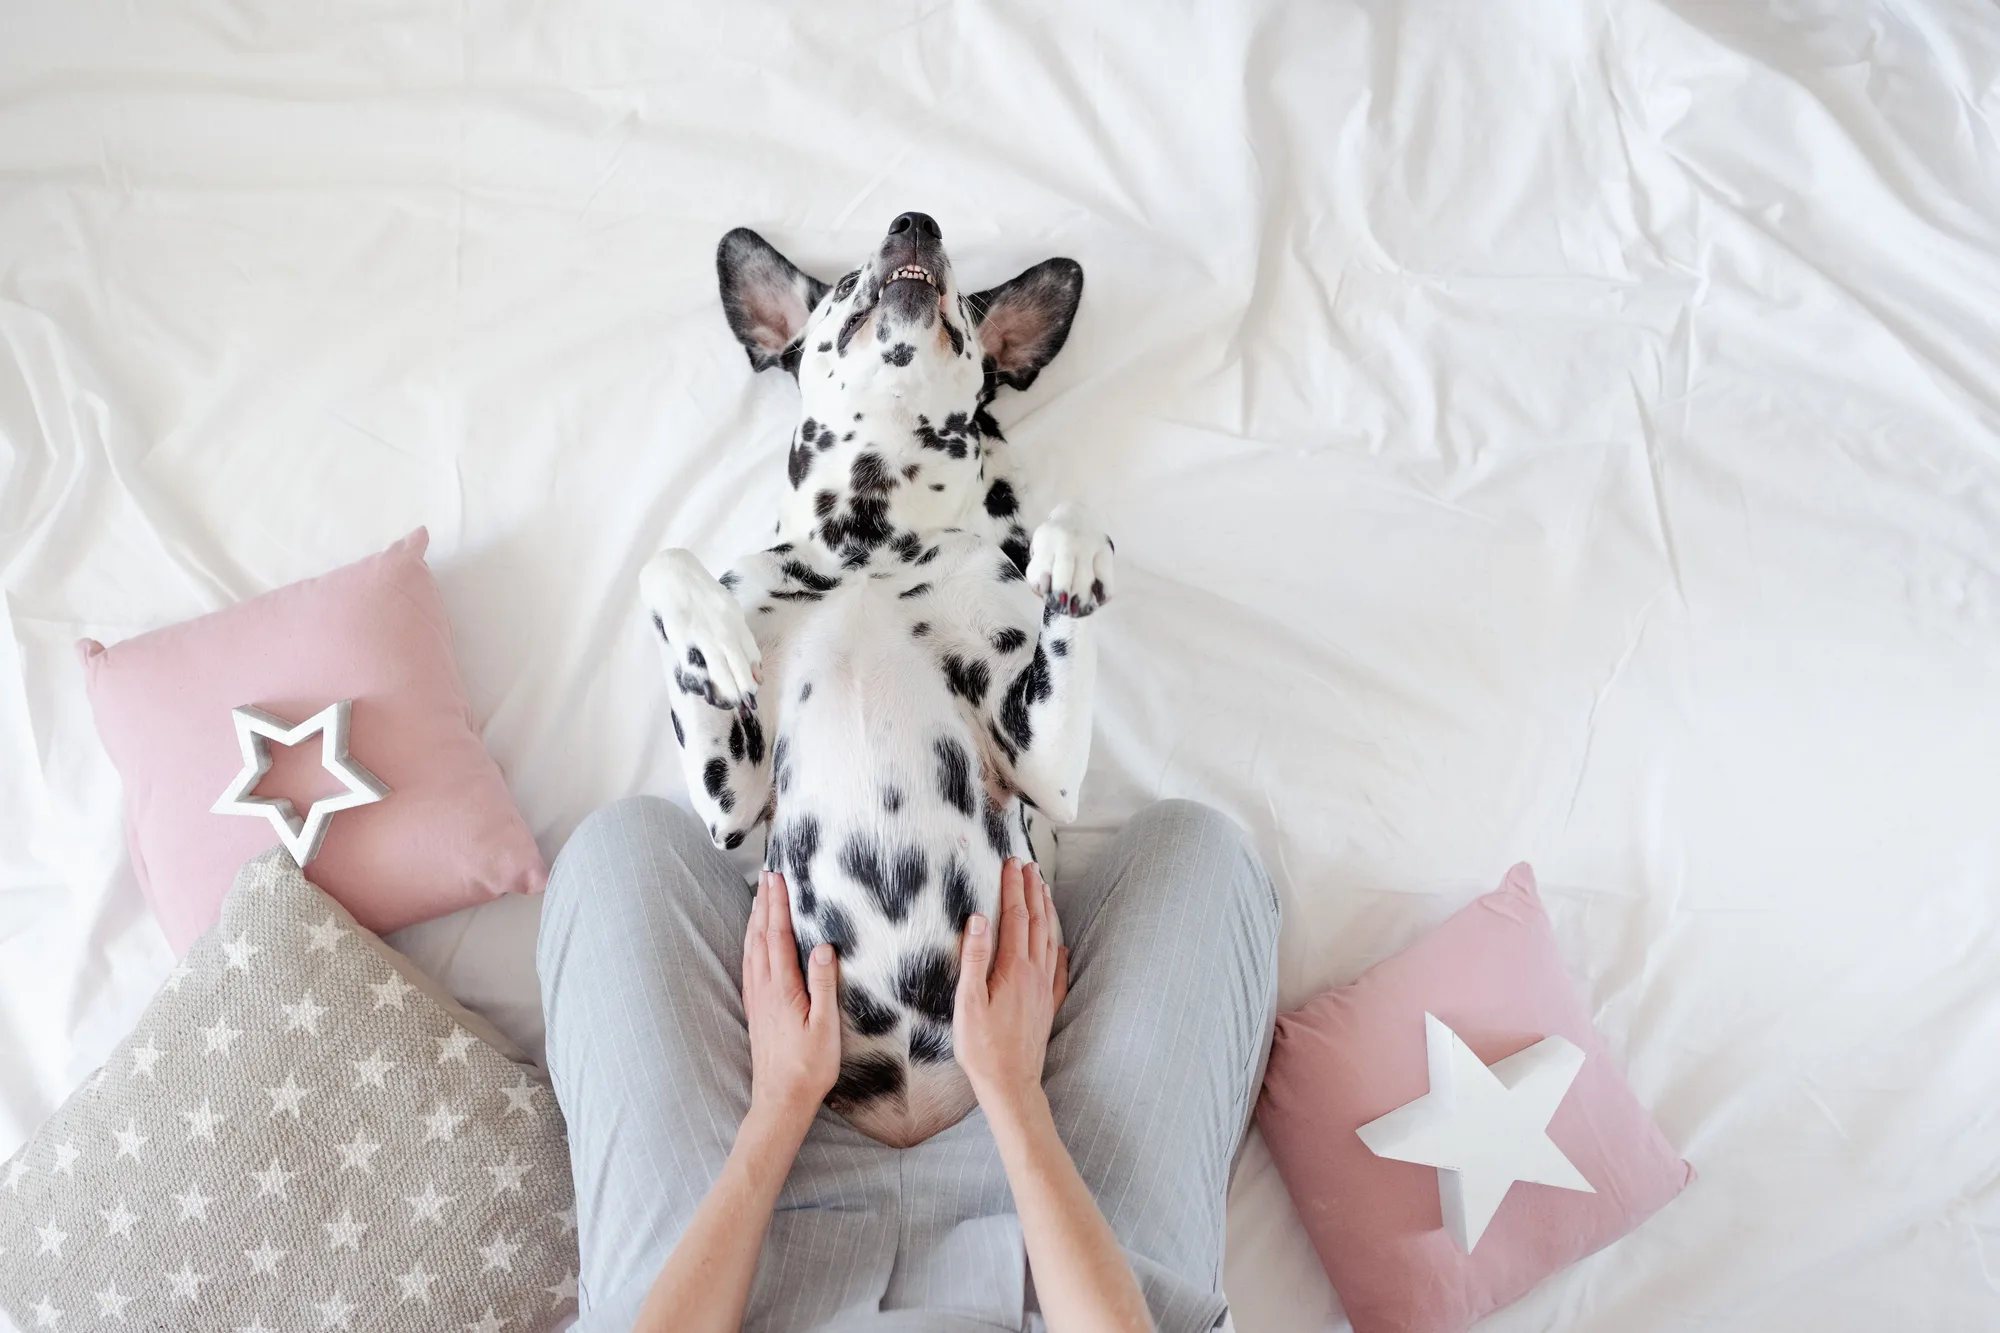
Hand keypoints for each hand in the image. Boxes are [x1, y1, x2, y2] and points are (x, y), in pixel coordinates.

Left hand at [743, 871, 840, 1132]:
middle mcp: (763, 989)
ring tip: (760, 898)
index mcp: (782, 988)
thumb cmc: (809, 1066)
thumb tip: (824, 947)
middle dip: (764, 904)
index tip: (778, 878)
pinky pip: (750, 965)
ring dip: (756, 920)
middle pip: (760, 936)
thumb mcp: (825, 1026)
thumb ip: (823, 984)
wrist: (781, 1099)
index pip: (778, 936)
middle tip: (768, 876)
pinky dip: (752, 943)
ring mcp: (757, 999)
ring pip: (751, 949)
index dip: (778, 905)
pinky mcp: (756, 1009)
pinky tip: (754, 941)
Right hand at [954, 858, 1069, 1119]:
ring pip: (1050, 940)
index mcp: (1013, 968)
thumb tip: (979, 919)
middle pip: (1035, 922)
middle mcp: (1035, 974)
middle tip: (1029, 866)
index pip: (1014, 917)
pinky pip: (1059, 968)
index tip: (1012, 864)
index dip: (1013, 888)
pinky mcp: (1048, 1005)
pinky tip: (1061, 944)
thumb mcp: (968, 1002)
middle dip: (1032, 891)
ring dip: (1046, 912)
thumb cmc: (982, 1047)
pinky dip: (1059, 948)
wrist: (1010, 1083)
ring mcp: (1044, 989)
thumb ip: (974, 959)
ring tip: (1043, 891)